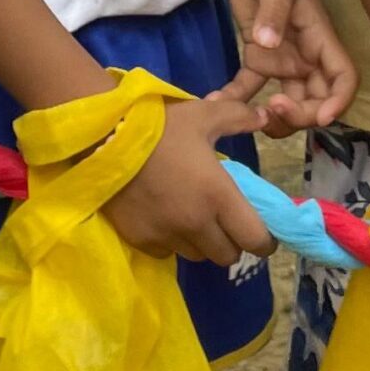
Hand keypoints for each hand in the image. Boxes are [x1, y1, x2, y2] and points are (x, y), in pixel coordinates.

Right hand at [105, 98, 274, 265]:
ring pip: (198, 255)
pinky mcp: (141, 239)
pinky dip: (172, 241)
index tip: (262, 233)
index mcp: (218, 196)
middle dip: (232, 242)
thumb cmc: (160, 125)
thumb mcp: (203, 115)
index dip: (264, 240)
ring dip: (202, 243)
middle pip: (227, 255)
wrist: (104, 136)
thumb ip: (238, 117)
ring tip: (194, 218)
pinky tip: (165, 218)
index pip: (255, 239)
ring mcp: (166, 235)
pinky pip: (167, 252)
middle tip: (225, 222)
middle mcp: (196, 224)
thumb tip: (264, 117)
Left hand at [217, 0, 356, 136]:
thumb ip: (274, 10)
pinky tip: (214, 101)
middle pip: (316, 100)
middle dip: (300, 115)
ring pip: (287, 102)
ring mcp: (283, 60)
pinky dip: (235, 98)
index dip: (340, 101)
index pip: (344, 77)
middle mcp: (307, 56)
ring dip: (271, 117)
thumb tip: (267, 41)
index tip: (322, 117)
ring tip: (240, 115)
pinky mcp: (258, 58)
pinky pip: (250, 87)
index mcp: (321, 39)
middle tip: (273, 110)